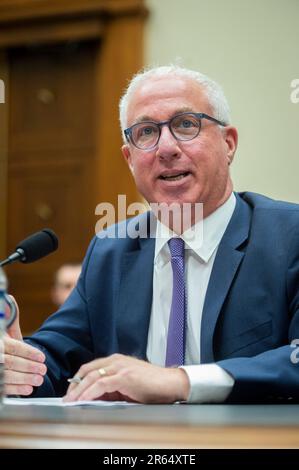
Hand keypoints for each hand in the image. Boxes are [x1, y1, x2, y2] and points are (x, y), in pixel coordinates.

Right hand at [4, 296, 46, 395]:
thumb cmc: (2, 344)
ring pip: (6, 375)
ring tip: (39, 379)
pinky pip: (2, 388)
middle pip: (9, 362)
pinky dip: (16, 389)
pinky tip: (28, 389)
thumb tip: (10, 298)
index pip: (12, 347)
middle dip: (28, 366)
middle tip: (43, 370)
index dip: (28, 352)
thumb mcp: (4, 331)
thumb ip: (10, 319)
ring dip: (24, 378)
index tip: (42, 357)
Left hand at [63, 354, 189, 403]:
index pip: (90, 367)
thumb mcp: (127, 385)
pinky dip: (90, 392)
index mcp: (116, 360)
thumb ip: (111, 387)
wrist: (170, 383)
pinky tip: (84, 400)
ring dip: (79, 390)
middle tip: (67, 399)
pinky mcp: (125, 377)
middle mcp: (116, 360)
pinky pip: (102, 384)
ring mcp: (120, 367)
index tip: (70, 391)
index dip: (78, 379)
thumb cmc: (152, 386)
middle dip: (74, 386)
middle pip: (88, 371)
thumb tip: (94, 397)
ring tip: (71, 401)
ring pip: (92, 376)